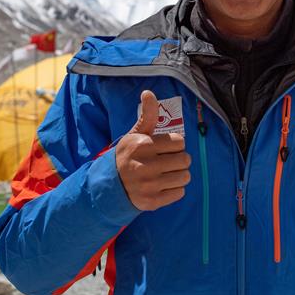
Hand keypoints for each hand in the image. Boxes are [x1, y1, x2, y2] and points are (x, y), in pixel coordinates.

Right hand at [116, 90, 191, 210]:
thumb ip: (147, 115)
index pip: (180, 142)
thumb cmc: (127, 155)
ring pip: (185, 177)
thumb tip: (148, 92)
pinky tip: (162, 185)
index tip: (164, 148)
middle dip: (178, 159)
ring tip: (166, 173)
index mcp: (143, 145)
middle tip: (166, 161)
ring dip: (179, 175)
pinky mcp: (152, 202)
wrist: (108, 185)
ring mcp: (149, 185)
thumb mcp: (135, 134)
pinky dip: (174, 189)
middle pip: (185, 159)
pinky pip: (180, 193)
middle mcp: (145, 165)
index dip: (174, 144)